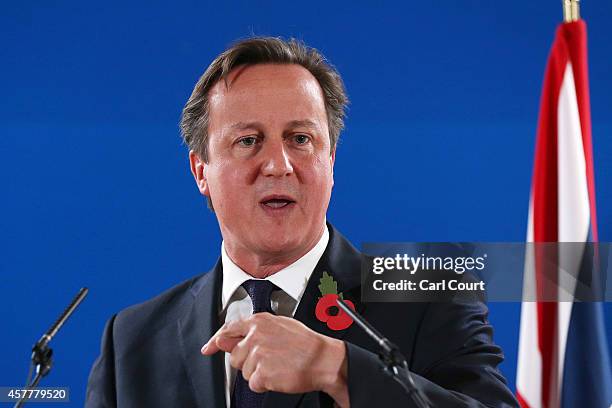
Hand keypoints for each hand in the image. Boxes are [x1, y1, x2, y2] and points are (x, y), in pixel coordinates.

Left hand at [201, 313, 349, 406]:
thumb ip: (252, 331)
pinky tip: (279, 375)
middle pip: (235, 356)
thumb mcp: (279, 326)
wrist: (323, 359)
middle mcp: (256, 335)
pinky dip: (265, 384)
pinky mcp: (262, 372)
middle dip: (249, 362)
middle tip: (270, 360)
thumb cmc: (306, 344)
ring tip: (278, 365)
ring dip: (259, 373)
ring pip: (245, 372)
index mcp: (260, 321)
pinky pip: (253, 384)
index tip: (208, 348)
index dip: (216, 341)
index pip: (229, 329)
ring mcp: (258, 354)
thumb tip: (227, 339)